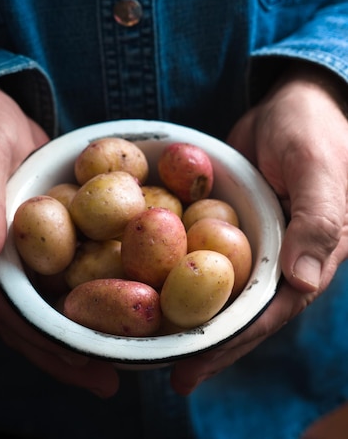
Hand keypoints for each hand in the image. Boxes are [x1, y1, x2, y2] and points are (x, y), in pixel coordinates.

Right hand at [0, 85, 118, 397]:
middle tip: (117, 378)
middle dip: (76, 349)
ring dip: (94, 320)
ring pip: (63, 293)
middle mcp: (7, 261)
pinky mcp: (55, 224)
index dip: (47, 346)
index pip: (12, 314)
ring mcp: (31, 245)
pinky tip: (135, 286)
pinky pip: (79, 257)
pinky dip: (103, 275)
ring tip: (132, 348)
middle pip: (42, 316)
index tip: (86, 370)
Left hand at [170, 63, 347, 394]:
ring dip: (192, 314)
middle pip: (243, 310)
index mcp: (312, 257)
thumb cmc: (312, 130)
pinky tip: (152, 283)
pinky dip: (183, 270)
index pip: (272, 310)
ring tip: (153, 341)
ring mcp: (254, 241)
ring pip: (222, 287)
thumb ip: (318, 220)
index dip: (235, 341)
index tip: (194, 365)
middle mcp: (283, 258)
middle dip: (207, 342)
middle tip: (167, 371)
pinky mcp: (230, 221)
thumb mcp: (317, 168)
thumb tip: (300, 282)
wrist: (293, 99)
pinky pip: (206, 252)